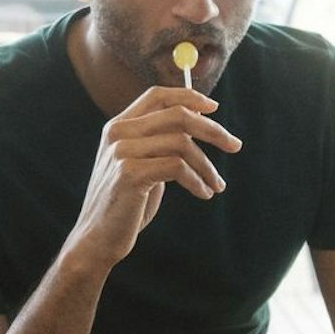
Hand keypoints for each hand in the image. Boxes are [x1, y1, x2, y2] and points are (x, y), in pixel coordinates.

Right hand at [71, 86, 243, 266]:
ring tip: (217, 185)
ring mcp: (121, 152)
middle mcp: (118, 133)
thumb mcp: (144, 162)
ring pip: (182, 144)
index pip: (158, 95)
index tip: (215, 107)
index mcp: (119, 125)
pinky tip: (204, 193)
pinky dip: (197, 181)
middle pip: (178, 115)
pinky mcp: (129, 173)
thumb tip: (201, 116)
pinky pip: (178, 167)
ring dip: (207, 166)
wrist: (98, 238)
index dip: (189, 97)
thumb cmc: (128, 201)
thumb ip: (162, 139)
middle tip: (235, 145)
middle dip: (213, 130)